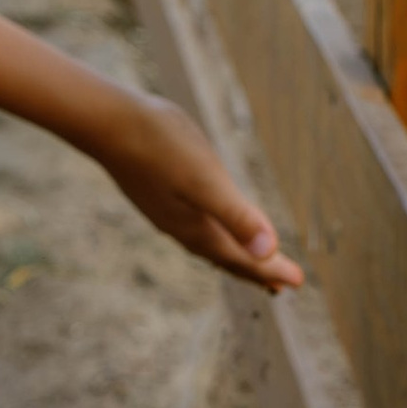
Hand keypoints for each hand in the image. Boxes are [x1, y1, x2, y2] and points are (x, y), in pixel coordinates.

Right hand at [95, 95, 303, 294]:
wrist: (107, 122)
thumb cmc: (159, 146)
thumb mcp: (205, 179)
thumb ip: (236, 215)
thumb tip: (270, 251)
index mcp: (198, 228)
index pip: (243, 259)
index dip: (272, 270)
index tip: (299, 282)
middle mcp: (183, 227)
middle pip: (227, 257)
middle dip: (255, 269)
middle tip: (280, 284)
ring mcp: (168, 212)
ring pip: (209, 243)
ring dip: (233, 254)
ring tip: (249, 261)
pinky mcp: (159, 194)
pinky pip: (194, 226)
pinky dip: (213, 234)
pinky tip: (209, 222)